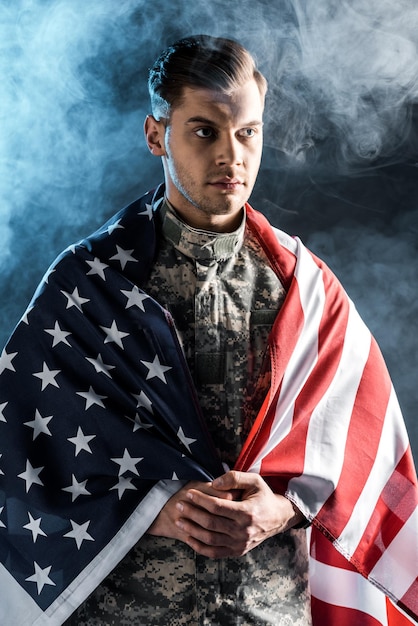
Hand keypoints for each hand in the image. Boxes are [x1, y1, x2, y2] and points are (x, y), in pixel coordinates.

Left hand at [148, 471, 304, 557]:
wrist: (277, 517)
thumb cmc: (263, 496)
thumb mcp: (254, 480)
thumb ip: (234, 478)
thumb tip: (214, 482)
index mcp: (247, 512)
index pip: (217, 507)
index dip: (200, 500)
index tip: (189, 493)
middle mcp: (243, 531)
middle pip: (211, 523)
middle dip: (192, 514)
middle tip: (179, 505)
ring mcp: (240, 544)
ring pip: (210, 540)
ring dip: (192, 531)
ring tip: (179, 521)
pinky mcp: (237, 552)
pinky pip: (214, 553)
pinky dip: (199, 547)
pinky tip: (189, 538)